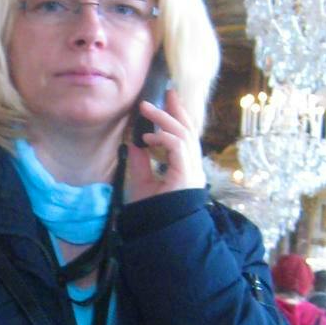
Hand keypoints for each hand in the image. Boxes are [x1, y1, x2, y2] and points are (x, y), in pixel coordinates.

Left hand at [123, 86, 204, 202]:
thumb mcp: (142, 182)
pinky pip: (178, 146)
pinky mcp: (186, 174)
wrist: (159, 233)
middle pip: (188, 130)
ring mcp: (191, 170)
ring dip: (165, 119)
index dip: (176, 117)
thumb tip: (134, 143)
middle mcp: (191, 166)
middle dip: (178, 109)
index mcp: (184, 167)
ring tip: (147, 108)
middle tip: (167, 91)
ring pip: (183, 134)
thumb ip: (141, 162)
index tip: (167, 100)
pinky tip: (148, 138)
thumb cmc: (152, 213)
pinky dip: (163, 138)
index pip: (183, 136)